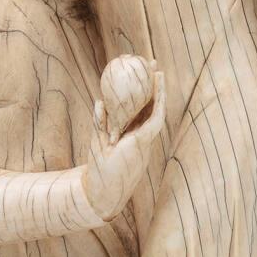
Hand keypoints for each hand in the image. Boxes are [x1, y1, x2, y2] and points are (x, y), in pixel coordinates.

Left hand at [82, 67, 166, 218]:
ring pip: (155, 110)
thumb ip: (101, 121)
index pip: (140, 109)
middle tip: (153, 66)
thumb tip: (100, 101)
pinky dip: (158, 103)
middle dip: (153, 86)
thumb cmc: (98, 169)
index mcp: (132, 135)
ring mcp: (145, 139)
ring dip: (159, 90)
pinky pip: (154, 119)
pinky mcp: (144, 143)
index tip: (141, 75)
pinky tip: (157, 88)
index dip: (143, 92)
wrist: (99, 190)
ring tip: (157, 71)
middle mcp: (141, 136)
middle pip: (150, 105)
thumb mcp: (98, 139)